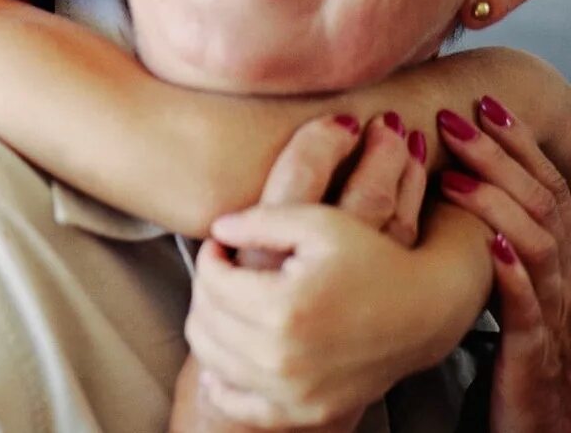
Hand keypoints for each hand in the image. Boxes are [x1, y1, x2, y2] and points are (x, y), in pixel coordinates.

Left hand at [186, 112, 427, 426]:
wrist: (425, 311)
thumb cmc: (372, 257)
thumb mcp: (317, 222)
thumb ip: (257, 220)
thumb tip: (216, 230)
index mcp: (284, 308)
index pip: (211, 280)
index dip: (211, 255)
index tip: (224, 246)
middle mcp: (283, 358)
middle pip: (205, 319)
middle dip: (207, 288)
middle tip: (226, 271)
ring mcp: (293, 392)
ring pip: (212, 357)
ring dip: (210, 325)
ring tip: (232, 302)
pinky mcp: (304, 411)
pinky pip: (237, 403)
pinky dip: (221, 380)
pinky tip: (229, 355)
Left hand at [436, 97, 570, 432]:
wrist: (535, 423)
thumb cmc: (505, 348)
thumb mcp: (487, 281)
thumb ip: (472, 235)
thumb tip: (433, 181)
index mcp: (543, 256)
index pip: (539, 184)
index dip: (514, 143)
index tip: (481, 102)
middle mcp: (554, 276)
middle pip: (539, 202)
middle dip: (499, 156)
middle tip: (456, 120)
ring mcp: (549, 314)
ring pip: (539, 246)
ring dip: (497, 205)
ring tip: (456, 177)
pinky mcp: (535, 355)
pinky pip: (530, 311)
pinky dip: (513, 277)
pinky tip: (491, 250)